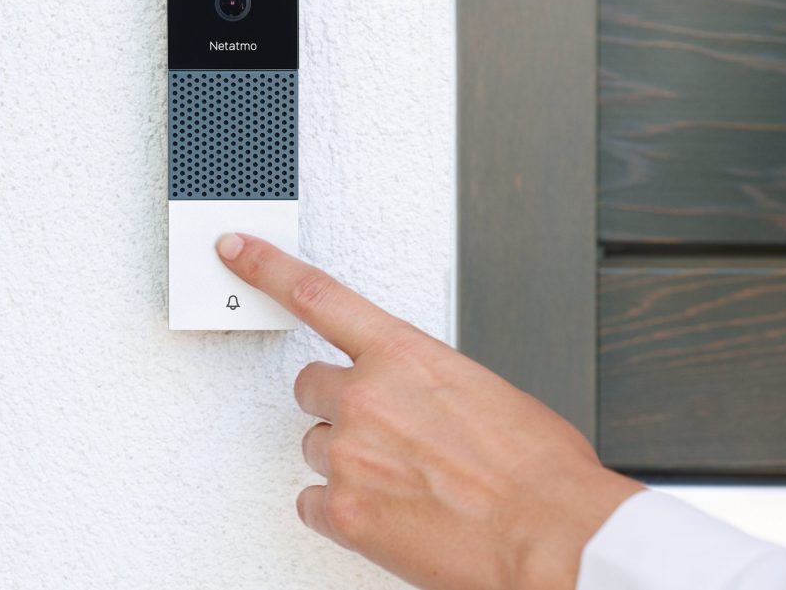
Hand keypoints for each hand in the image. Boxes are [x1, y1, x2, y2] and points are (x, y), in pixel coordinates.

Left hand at [216, 233, 642, 589]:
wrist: (551, 536)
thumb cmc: (538, 470)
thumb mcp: (488, 394)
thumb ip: (429, 384)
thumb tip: (417, 402)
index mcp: (406, 355)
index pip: (319, 296)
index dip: (267, 267)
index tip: (234, 248)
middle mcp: (365, 397)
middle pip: (310, 387)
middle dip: (340, 405)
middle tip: (384, 432)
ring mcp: (348, 454)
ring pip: (315, 446)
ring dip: (347, 459)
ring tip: (403, 481)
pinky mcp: (342, 512)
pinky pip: (311, 502)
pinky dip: (340, 509)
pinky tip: (386, 513)